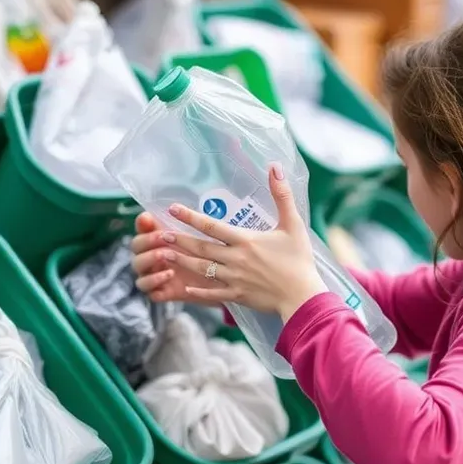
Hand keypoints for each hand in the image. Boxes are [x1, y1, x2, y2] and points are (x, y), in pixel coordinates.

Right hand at [131, 213, 221, 305]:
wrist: (219, 282)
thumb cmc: (205, 255)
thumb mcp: (198, 237)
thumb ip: (184, 224)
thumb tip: (173, 208)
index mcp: (156, 241)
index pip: (141, 230)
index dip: (142, 224)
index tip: (148, 219)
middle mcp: (149, 257)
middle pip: (136, 248)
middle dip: (147, 241)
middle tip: (162, 237)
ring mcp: (152, 276)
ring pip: (138, 268)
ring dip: (148, 260)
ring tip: (164, 255)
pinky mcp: (159, 292)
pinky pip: (148, 289)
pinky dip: (154, 281)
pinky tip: (169, 274)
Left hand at [159, 163, 327, 320]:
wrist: (303, 296)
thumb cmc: (299, 260)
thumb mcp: (293, 224)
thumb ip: (282, 195)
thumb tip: (275, 167)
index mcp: (245, 241)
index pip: (212, 226)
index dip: (191, 217)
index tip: (172, 209)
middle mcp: (235, 259)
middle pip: (201, 247)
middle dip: (179, 239)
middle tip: (159, 233)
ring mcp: (234, 279)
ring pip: (202, 269)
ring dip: (182, 261)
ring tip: (163, 255)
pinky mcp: (237, 295)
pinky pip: (213, 294)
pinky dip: (199, 291)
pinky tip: (186, 288)